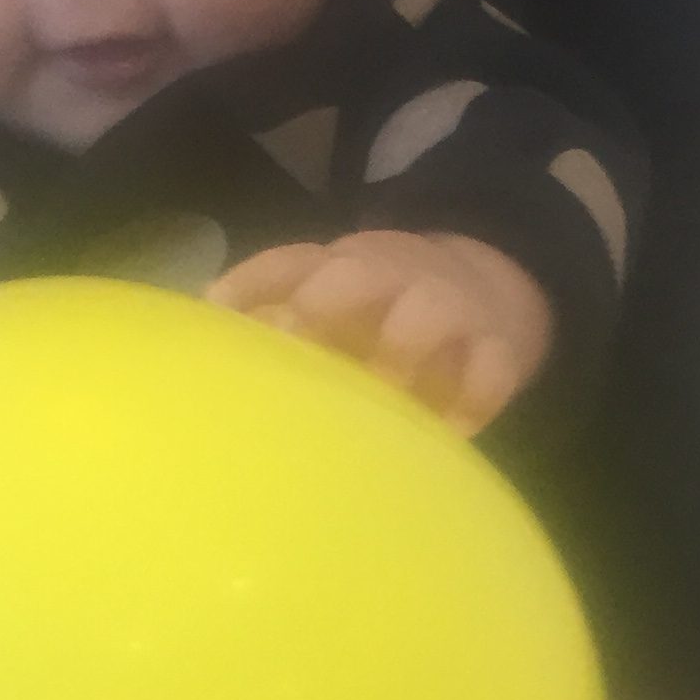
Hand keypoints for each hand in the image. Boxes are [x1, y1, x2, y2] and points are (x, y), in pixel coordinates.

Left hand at [211, 231, 548, 434]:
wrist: (490, 287)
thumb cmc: (380, 311)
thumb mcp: (329, 301)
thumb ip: (272, 323)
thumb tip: (201, 346)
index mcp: (338, 265)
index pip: (286, 263)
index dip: (249, 284)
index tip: (216, 314)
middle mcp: (390, 275)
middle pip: (353, 274)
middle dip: (321, 307)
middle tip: (293, 347)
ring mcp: (448, 306)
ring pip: (426, 313)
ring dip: (398, 352)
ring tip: (380, 396)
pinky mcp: (498, 346)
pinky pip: (491, 370)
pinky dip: (472, 401)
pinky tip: (448, 435)